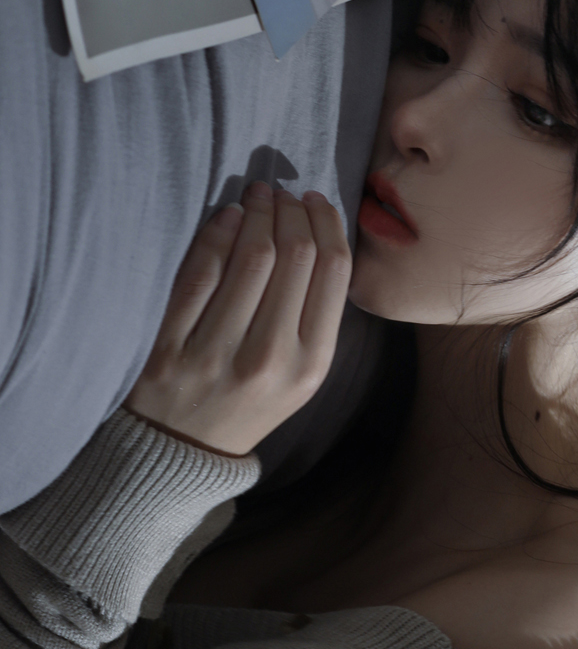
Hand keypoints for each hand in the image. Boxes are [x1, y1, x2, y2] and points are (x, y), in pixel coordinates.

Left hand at [125, 182, 352, 456]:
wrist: (185, 454)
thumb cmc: (248, 404)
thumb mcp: (299, 377)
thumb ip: (313, 318)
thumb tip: (317, 235)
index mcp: (311, 366)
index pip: (332, 271)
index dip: (326, 223)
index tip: (315, 201)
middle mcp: (271, 359)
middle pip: (294, 256)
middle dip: (291, 210)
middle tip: (283, 194)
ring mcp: (220, 353)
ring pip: (251, 257)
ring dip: (257, 212)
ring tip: (258, 196)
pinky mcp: (175, 346)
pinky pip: (201, 273)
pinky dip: (216, 234)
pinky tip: (226, 216)